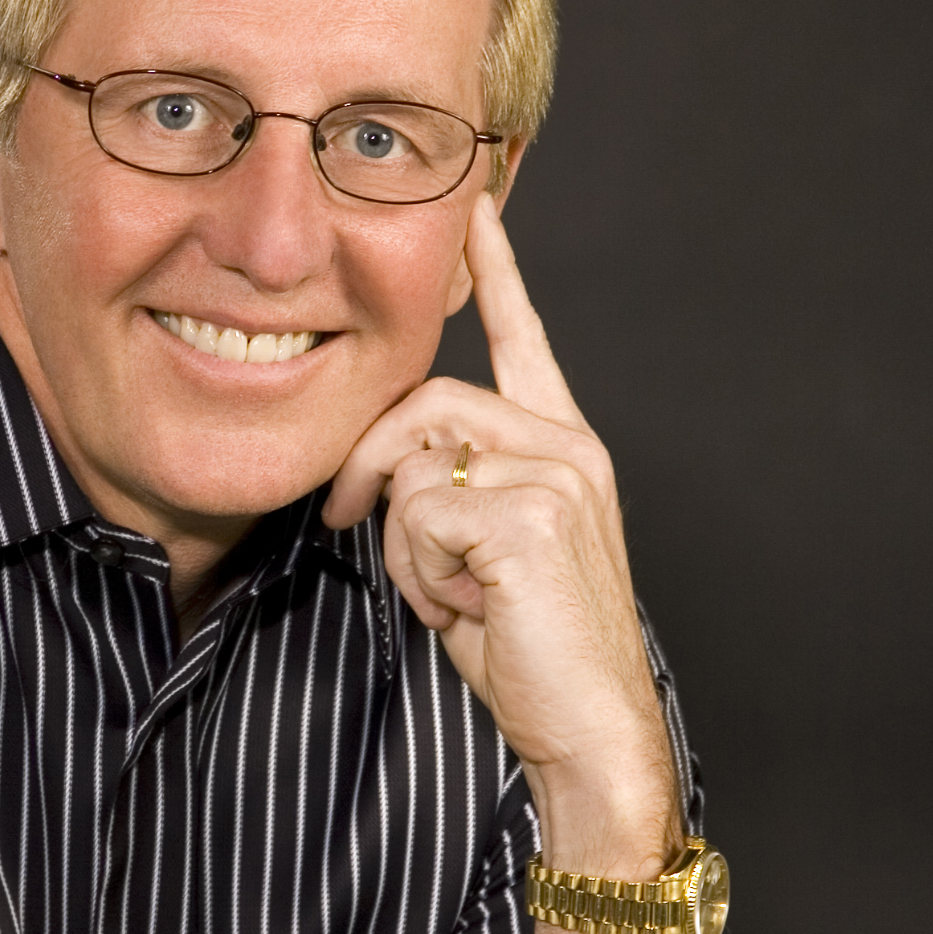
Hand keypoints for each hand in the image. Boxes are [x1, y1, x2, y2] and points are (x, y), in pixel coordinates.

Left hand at [322, 194, 678, 873]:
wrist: (587, 726)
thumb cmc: (529, 651)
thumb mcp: (476, 556)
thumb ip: (446, 492)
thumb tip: (383, 473)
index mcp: (561, 447)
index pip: (522, 339)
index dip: (494, 273)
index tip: (474, 207)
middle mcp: (567, 446)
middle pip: (425, 404)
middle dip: (366, 465)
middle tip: (345, 520)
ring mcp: (556, 476)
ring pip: (416, 467)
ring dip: (405, 544)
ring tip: (450, 594)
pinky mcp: (532, 517)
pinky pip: (422, 515)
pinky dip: (422, 572)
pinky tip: (469, 609)